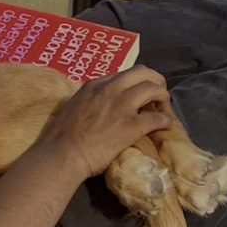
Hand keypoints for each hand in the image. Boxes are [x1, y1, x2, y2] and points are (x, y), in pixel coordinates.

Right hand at [38, 65, 172, 178]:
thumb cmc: (60, 136)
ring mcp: (122, 106)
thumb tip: (95, 106)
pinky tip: (166, 126)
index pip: (123, 75)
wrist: (63, 154)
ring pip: (153, 89)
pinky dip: (165, 120)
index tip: (138, 93)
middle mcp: (110, 89)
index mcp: (94, 85)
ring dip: (163, 97)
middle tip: (158, 94)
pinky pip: (158, 118)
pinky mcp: (132, 125)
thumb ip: (88, 101)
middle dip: (156, 80)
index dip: (136, 82)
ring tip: (164, 108)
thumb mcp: (73, 106)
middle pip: (143, 73)